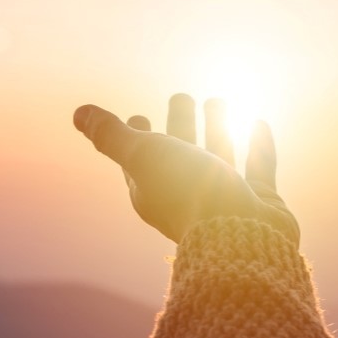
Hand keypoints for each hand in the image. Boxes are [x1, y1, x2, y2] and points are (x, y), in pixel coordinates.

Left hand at [74, 93, 298, 245]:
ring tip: (217, 99)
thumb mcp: (143, 158)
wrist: (242, 241)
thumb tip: (78, 113)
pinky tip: (260, 122)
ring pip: (218, 155)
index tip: (138, 115)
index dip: (136, 137)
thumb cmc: (187, 196)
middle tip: (182, 96)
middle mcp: (188, 194)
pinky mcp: (260, 201)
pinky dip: (259, 145)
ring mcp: (225, 198)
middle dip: (179, 124)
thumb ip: (112, 136)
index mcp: (155, 190)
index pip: (140, 159)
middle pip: (180, 152)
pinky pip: (259, 167)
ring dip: (217, 127)